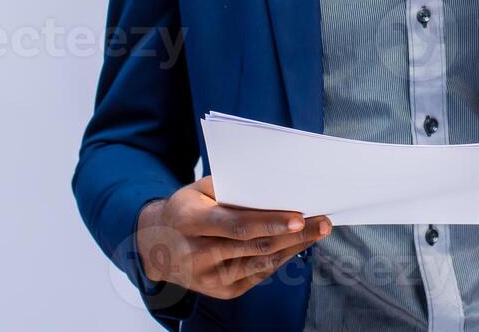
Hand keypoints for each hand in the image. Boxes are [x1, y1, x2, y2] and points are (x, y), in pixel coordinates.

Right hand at [136, 176, 331, 299]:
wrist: (155, 247)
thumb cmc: (186, 209)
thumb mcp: (198, 190)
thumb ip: (232, 188)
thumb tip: (276, 187)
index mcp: (189, 222)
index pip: (235, 225)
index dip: (269, 222)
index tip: (300, 217)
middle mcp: (197, 254)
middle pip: (254, 246)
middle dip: (294, 235)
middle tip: (324, 221)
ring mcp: (208, 278)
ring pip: (260, 262)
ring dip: (294, 246)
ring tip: (318, 230)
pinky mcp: (220, 292)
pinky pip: (258, 273)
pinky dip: (281, 257)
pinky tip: (297, 244)